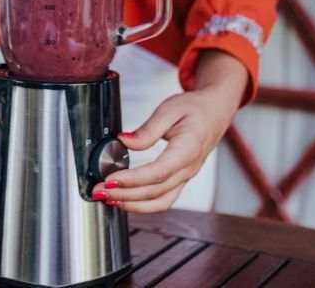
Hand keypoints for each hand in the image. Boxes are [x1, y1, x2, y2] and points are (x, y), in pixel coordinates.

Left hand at [92, 51, 246, 212]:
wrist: (214, 113)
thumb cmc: (194, 109)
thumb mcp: (169, 109)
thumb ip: (147, 129)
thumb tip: (124, 141)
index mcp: (188, 149)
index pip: (159, 172)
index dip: (133, 180)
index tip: (111, 180)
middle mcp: (188, 169)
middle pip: (156, 191)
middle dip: (125, 195)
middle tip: (99, 191)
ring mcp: (186, 177)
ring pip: (160, 202)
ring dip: (132, 205)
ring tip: (108, 199)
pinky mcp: (180, 180)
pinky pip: (163, 200)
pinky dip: (142, 204)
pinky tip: (124, 199)